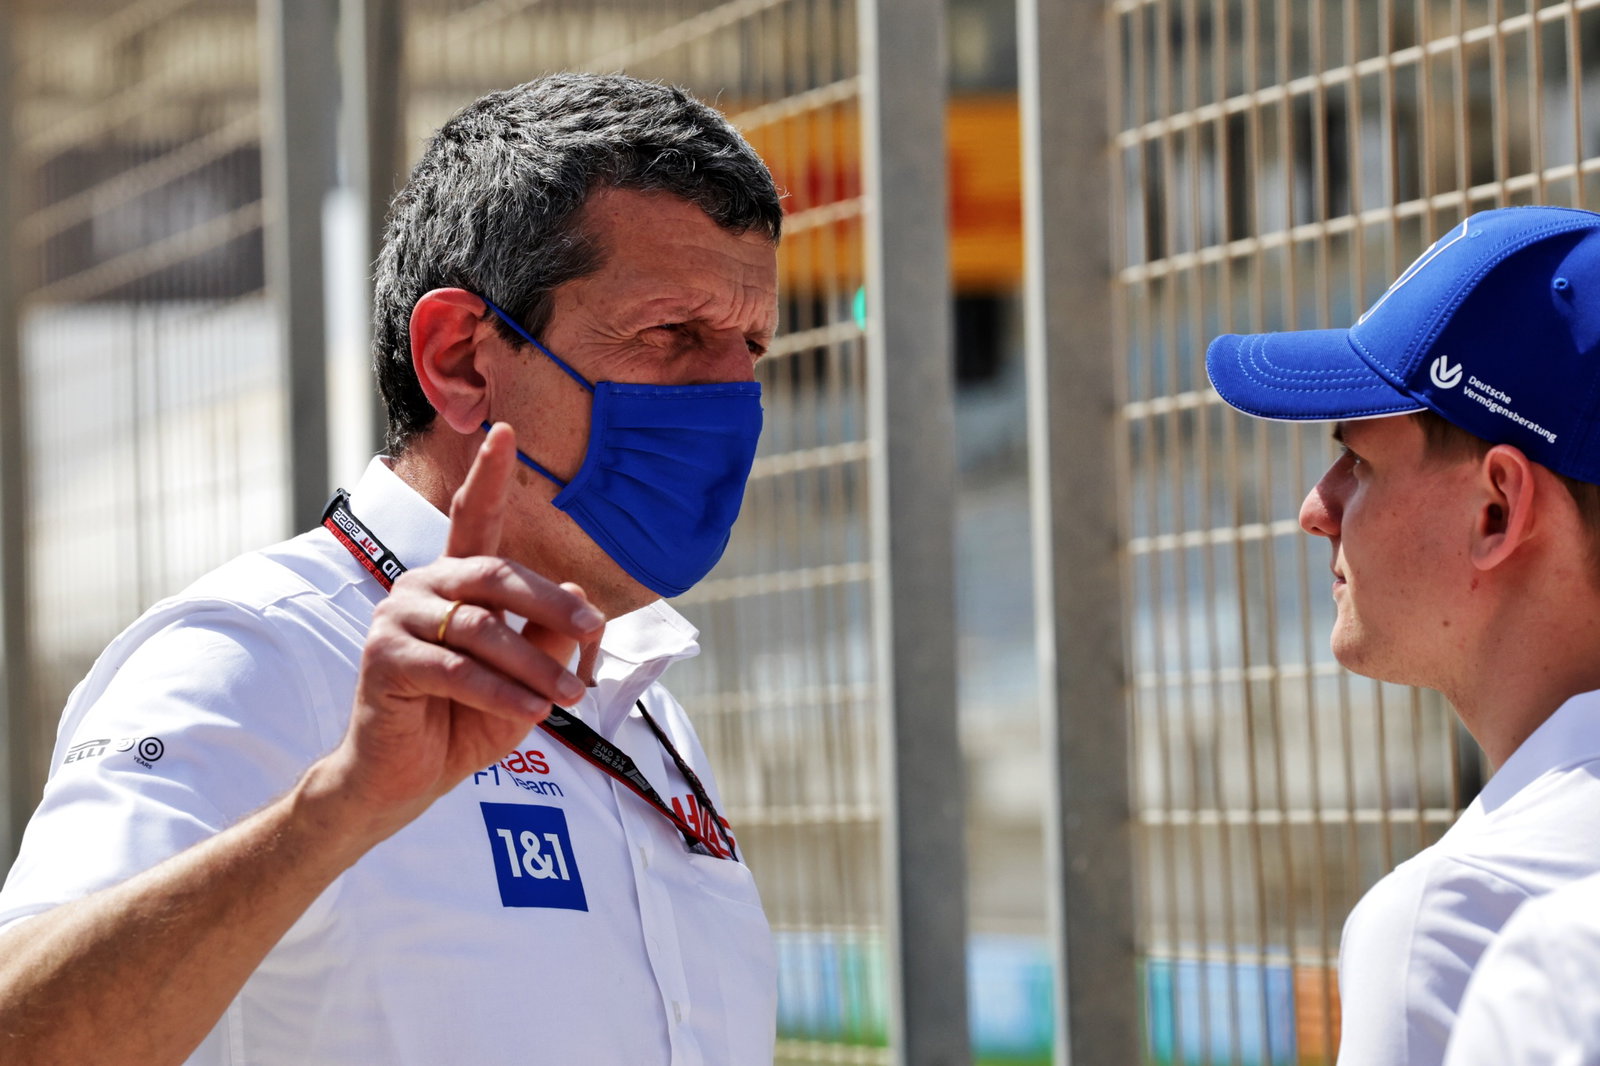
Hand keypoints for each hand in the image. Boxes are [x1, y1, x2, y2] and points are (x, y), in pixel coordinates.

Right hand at [325, 423, 604, 828]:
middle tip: (593, 627)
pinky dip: (501, 692)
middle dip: (551, 602)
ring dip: (534, 665)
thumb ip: (547, 637)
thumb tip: (574, 588)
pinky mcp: (384, 657)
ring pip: (482, 628)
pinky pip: (456, 669)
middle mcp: (423, 587)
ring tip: (569, 696)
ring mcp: (397, 617)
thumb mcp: (526, 680)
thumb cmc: (465, 723)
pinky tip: (533, 712)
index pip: (475, 520)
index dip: (488, 476)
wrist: (405, 779)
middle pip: (496, 574)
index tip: (505, 430)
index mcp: (456, 583)